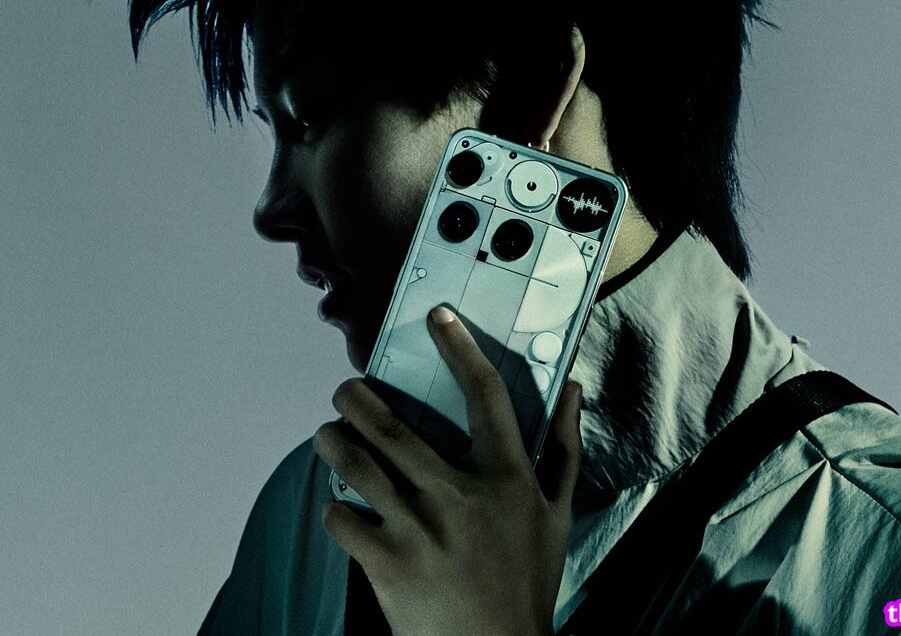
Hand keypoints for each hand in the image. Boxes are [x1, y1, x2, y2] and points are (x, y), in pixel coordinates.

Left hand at [313, 304, 582, 635]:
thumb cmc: (528, 581)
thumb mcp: (558, 514)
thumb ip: (564, 449)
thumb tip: (572, 391)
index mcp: (506, 478)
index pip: (484, 395)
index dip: (460, 348)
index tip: (438, 318)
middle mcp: (459, 495)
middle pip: (393, 427)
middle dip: (357, 397)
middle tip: (346, 389)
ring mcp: (419, 529)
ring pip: (357, 464)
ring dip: (333, 441)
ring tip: (328, 435)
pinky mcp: (387, 564)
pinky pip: (342, 519)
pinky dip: (334, 508)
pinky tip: (340, 505)